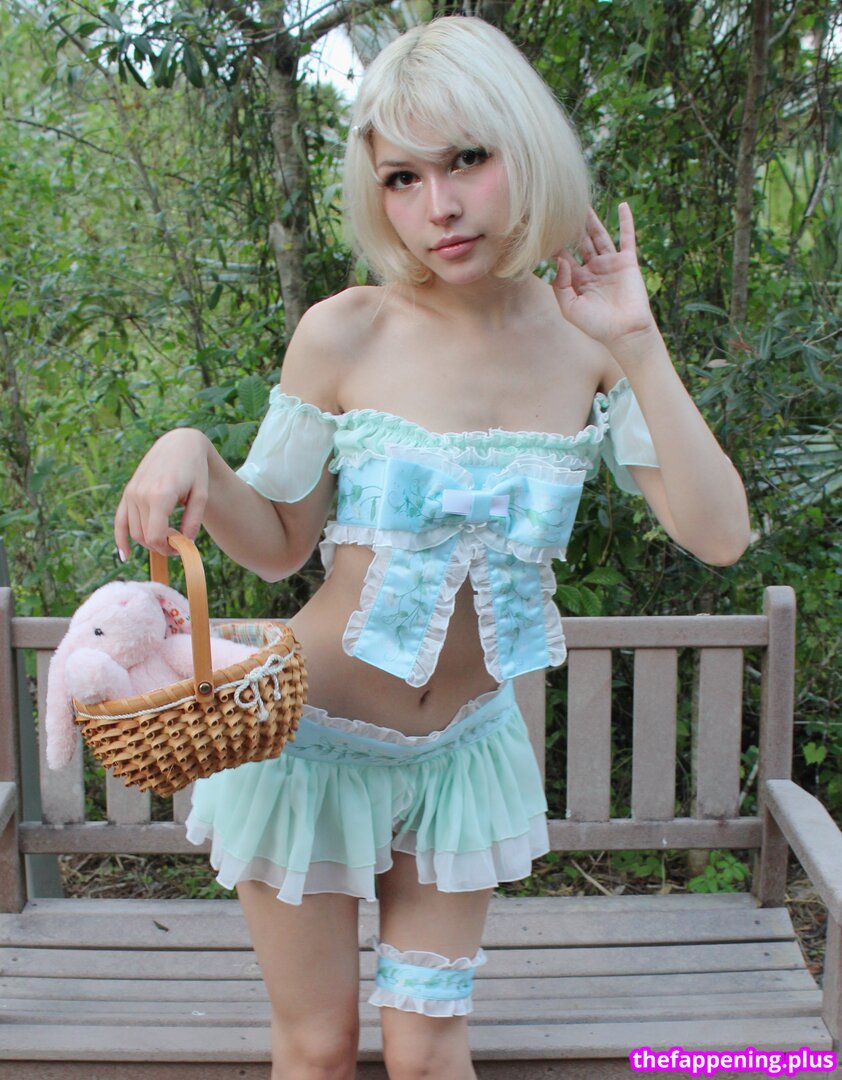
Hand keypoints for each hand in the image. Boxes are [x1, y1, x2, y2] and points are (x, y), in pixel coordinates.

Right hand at [114, 428, 210, 559]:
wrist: (179, 445)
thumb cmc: (195, 470)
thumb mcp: (201, 495)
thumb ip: (193, 521)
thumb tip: (185, 542)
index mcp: (160, 495)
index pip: (156, 536)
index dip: (168, 548)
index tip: (181, 547)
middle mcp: (141, 494)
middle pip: (145, 537)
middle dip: (161, 546)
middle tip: (177, 543)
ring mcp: (132, 493)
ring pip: (134, 531)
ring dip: (149, 542)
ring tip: (167, 537)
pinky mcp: (128, 492)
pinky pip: (119, 520)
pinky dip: (121, 538)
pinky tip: (125, 555)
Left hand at [552, 203, 656, 347]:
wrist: (625, 331)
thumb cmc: (596, 325)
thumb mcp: (570, 308)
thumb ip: (560, 286)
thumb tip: (560, 260)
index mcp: (577, 280)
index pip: (563, 257)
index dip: (553, 245)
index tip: (542, 229)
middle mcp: (592, 269)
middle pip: (579, 242)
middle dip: (571, 227)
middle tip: (560, 207)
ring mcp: (610, 263)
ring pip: (599, 236)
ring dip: (592, 220)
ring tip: (583, 202)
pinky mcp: (628, 262)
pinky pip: (627, 238)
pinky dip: (626, 221)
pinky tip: (623, 205)